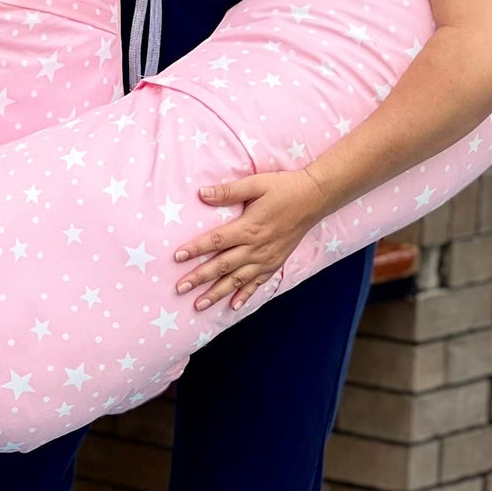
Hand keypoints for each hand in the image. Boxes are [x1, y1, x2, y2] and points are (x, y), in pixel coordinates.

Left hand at [173, 169, 326, 311]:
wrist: (314, 199)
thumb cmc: (283, 188)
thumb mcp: (256, 184)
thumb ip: (229, 191)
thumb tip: (202, 193)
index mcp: (248, 228)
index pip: (215, 241)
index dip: (195, 249)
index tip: (177, 257)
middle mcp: (256, 248)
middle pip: (222, 266)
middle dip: (199, 278)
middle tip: (179, 289)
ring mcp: (266, 259)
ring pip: (237, 280)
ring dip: (217, 293)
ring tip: (199, 304)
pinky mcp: (275, 263)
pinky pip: (258, 283)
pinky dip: (245, 295)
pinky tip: (233, 306)